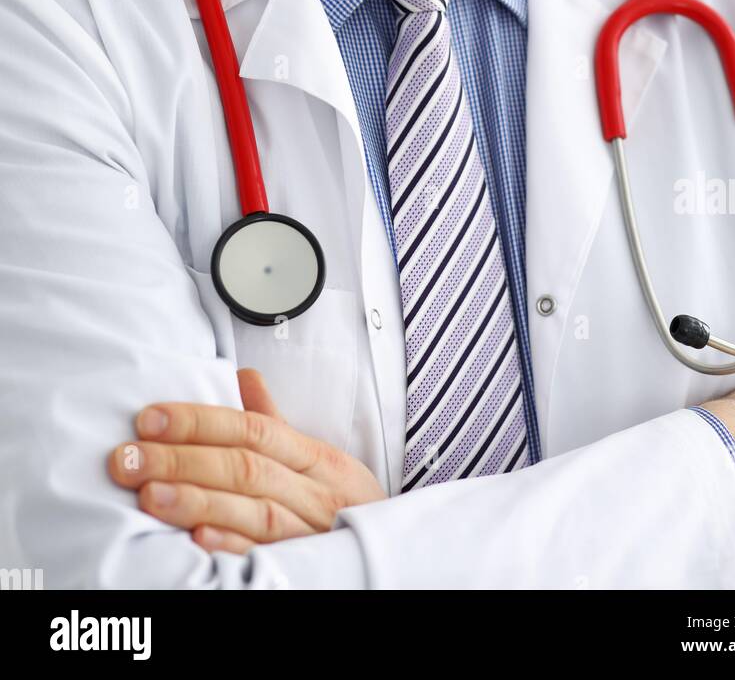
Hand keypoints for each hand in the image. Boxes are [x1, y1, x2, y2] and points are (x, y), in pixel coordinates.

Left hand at [108, 367, 386, 554]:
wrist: (394, 558)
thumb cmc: (344, 503)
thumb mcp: (318, 459)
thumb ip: (275, 422)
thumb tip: (242, 376)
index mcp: (314, 458)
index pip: (251, 429)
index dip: (199, 421)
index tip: (149, 419)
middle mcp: (313, 492)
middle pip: (244, 467)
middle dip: (182, 459)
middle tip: (127, 458)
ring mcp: (308, 533)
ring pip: (253, 511)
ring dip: (198, 501)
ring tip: (148, 494)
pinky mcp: (303, 570)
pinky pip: (265, 558)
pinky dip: (232, 546)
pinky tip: (196, 540)